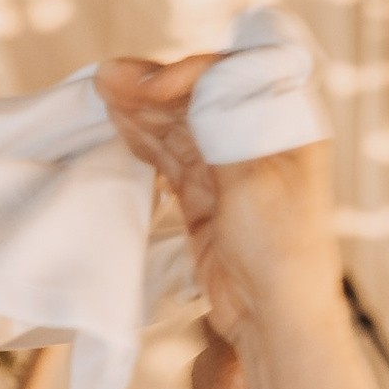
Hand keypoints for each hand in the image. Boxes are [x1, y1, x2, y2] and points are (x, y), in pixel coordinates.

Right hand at [97, 50, 344, 357]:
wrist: (274, 314)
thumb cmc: (281, 246)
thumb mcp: (254, 178)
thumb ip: (224, 126)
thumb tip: (195, 81)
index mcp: (285, 124)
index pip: (233, 77)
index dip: (189, 74)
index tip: (150, 87)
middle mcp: (257, 139)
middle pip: (199, 98)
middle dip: (153, 87)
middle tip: (106, 79)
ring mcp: (228, 170)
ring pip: (179, 127)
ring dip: (141, 110)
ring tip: (103, 93)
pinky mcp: (204, 198)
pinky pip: (169, 158)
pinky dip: (143, 141)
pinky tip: (120, 124)